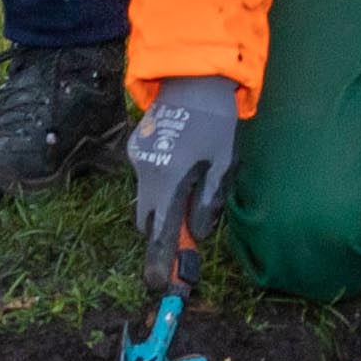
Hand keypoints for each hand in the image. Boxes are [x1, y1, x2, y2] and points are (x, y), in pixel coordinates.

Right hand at [128, 72, 240, 270]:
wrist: (192, 75)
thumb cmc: (215, 120)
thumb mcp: (223, 161)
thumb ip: (209, 200)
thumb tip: (198, 234)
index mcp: (169, 179)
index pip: (161, 232)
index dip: (160, 260)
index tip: (159, 284)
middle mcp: (146, 172)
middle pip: (148, 220)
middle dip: (162, 234)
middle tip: (185, 241)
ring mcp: (137, 159)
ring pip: (146, 198)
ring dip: (164, 205)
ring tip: (192, 184)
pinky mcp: (136, 147)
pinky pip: (146, 176)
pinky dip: (160, 182)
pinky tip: (181, 161)